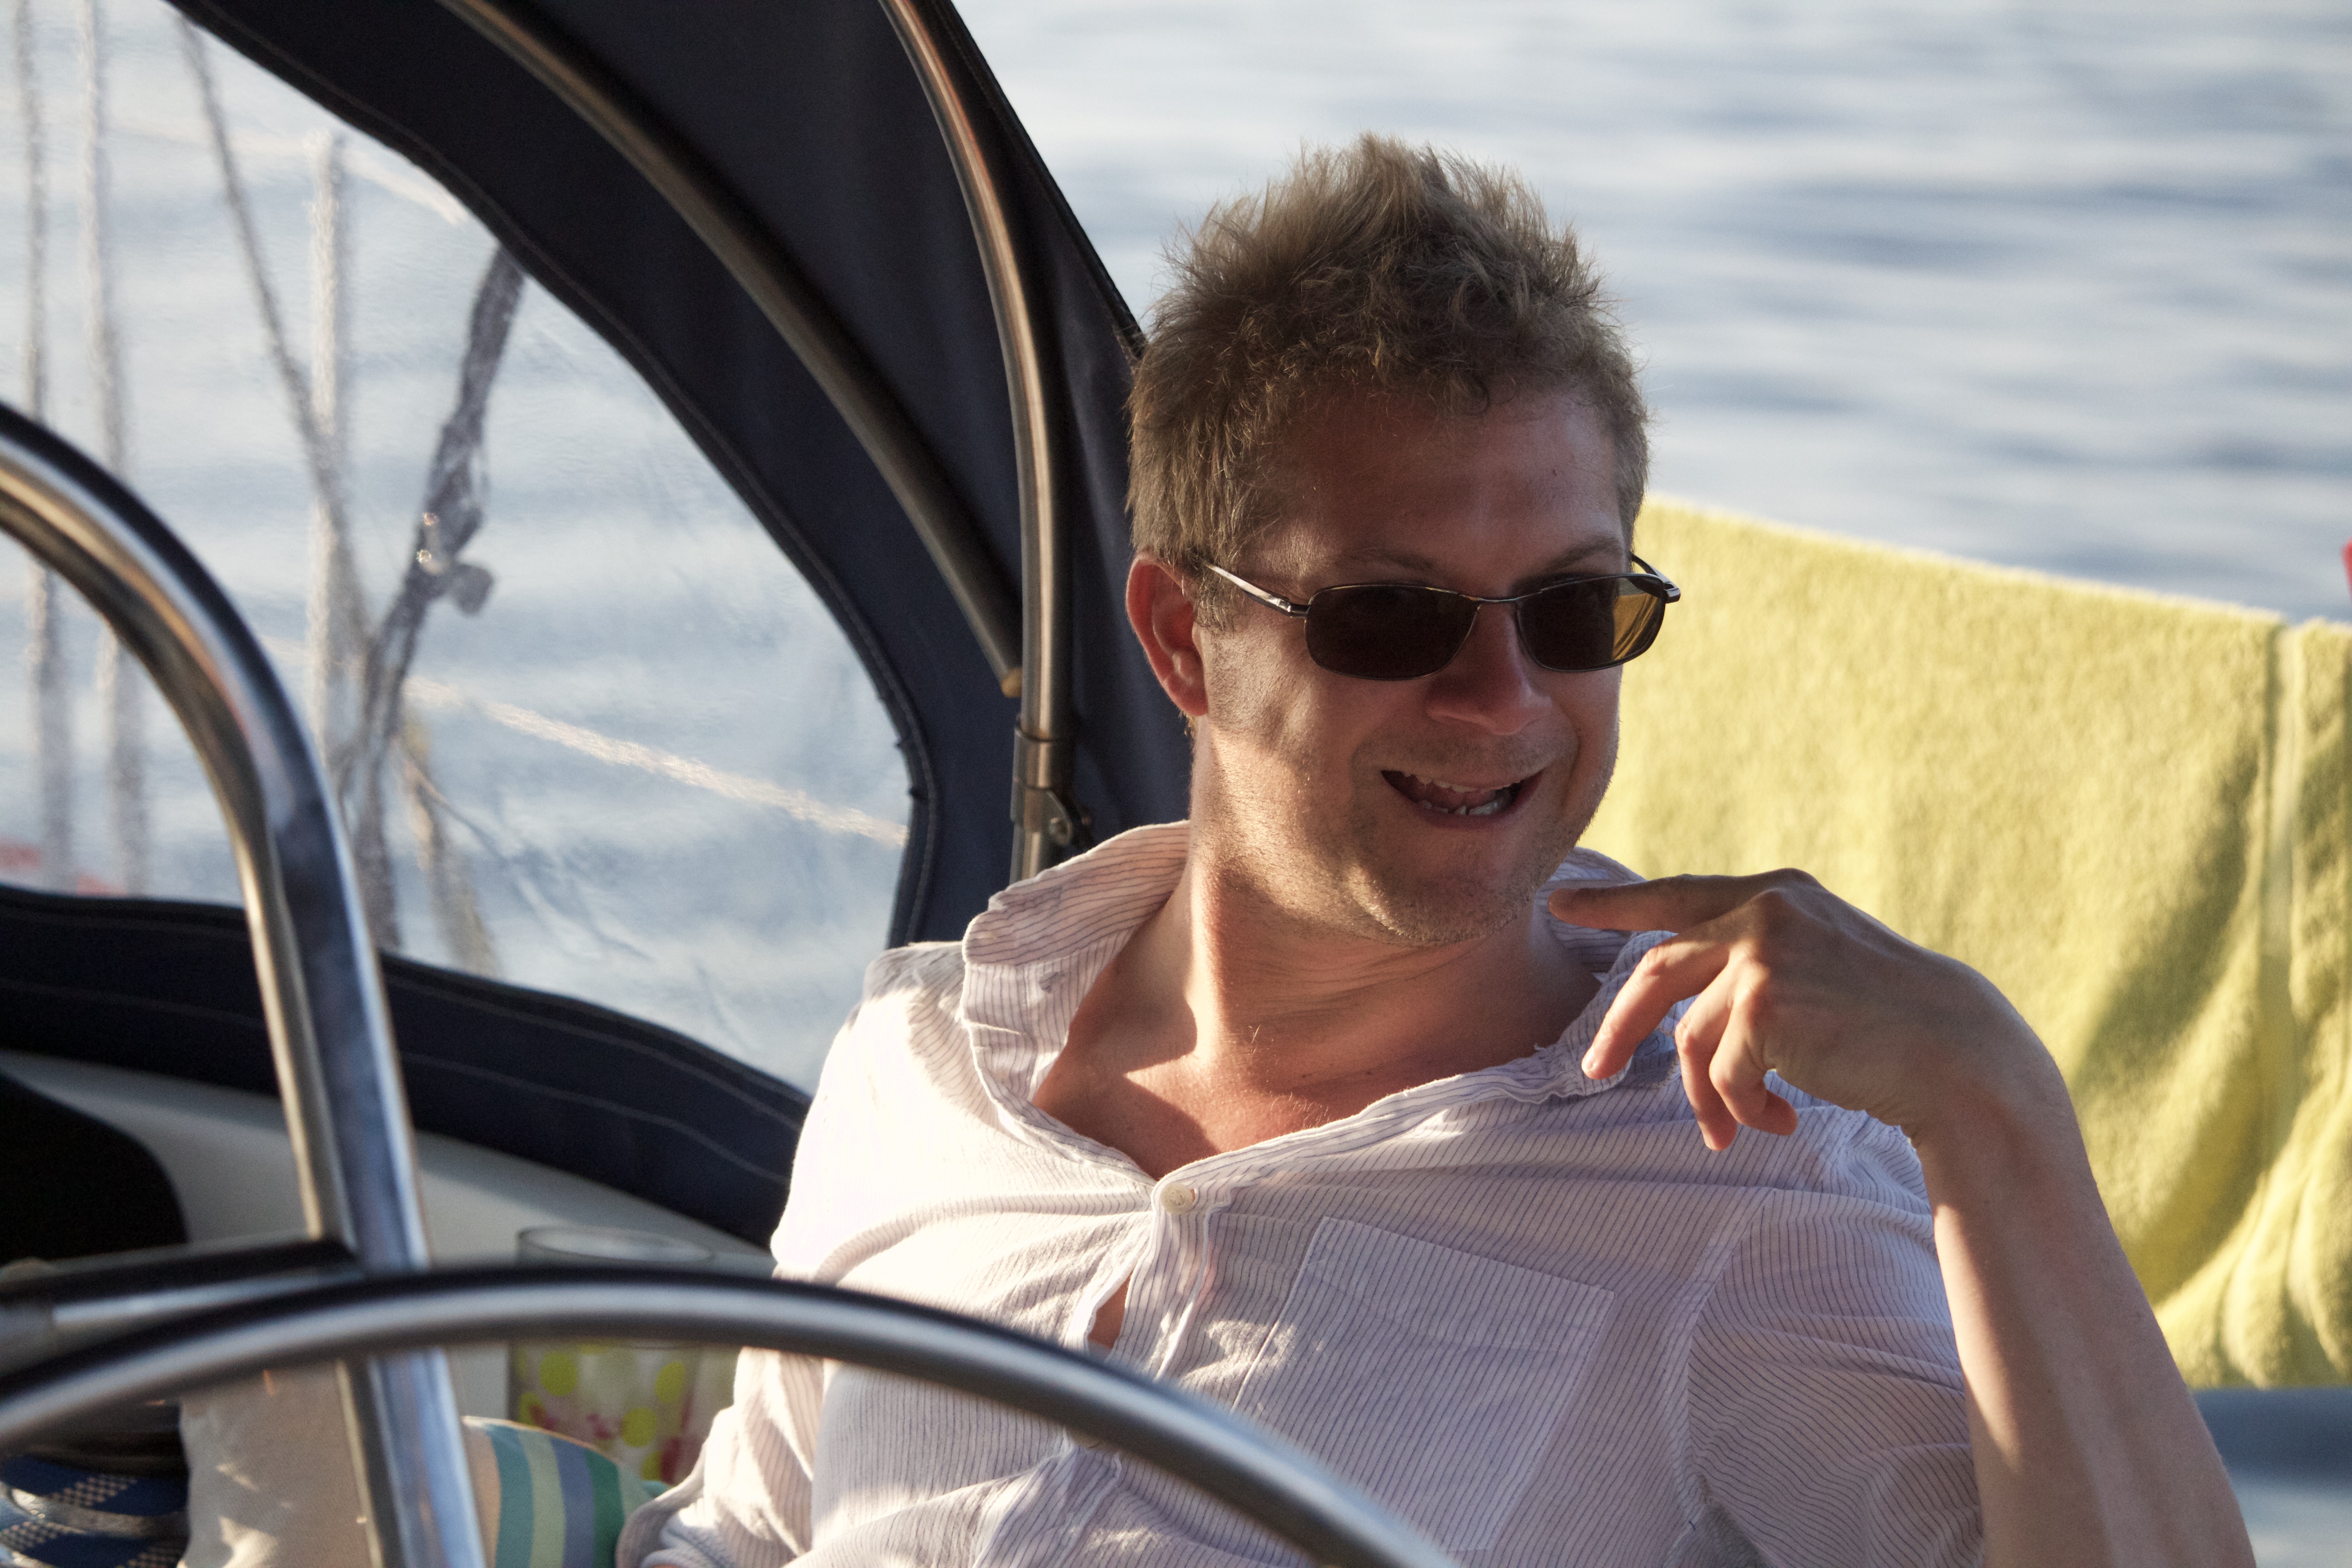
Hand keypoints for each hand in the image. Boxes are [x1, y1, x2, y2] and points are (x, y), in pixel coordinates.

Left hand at [1548, 871, 2055, 1150]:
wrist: (1957, 1055)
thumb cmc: (1889, 1023)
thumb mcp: (1817, 967)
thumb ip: (1752, 965)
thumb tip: (1680, 1015)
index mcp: (1776, 895)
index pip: (1674, 895)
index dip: (1613, 902)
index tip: (1560, 901)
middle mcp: (1764, 913)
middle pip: (1655, 971)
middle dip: (1620, 1029)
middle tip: (1594, 1071)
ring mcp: (1763, 955)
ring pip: (1691, 1038)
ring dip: (1709, 1095)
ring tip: (1739, 1129)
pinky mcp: (1765, 1007)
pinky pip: (1722, 1072)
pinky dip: (1744, 1108)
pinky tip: (1783, 1123)